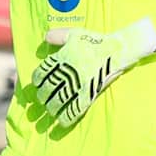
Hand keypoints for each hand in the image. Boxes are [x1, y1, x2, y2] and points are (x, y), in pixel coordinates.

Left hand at [29, 20, 155, 128]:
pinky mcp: (89, 94)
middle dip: (43, 96)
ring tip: (51, 110)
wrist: (118, 50)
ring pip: (59, 101)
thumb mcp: (76, 34)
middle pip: (48, 88)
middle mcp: (67, 72)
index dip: (37, 79)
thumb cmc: (97, 41)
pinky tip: (62, 121)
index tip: (37, 83)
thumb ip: (59, 35)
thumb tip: (46, 37)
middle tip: (42, 99)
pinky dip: (67, 117)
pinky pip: (75, 109)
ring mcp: (78, 85)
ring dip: (52, 107)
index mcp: (62, 58)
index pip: (42, 72)